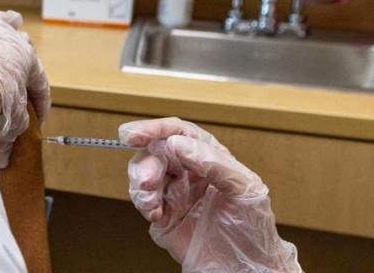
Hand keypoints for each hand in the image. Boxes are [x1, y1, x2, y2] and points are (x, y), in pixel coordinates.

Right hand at [119, 117, 301, 272]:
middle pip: (154, 152)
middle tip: (147, 180)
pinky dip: (143, 203)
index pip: (178, 132)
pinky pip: (142, 200)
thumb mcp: (244, 188)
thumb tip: (177, 143)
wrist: (246, 271)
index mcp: (209, 157)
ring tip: (150, 201)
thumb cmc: (254, 228)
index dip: (154, 129)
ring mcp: (174, 192)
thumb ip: (213, 162)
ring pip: (143, 173)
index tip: (134, 134)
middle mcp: (188, 171)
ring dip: (140, 183)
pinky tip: (156, 214)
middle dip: (146, 163)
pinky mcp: (163, 215)